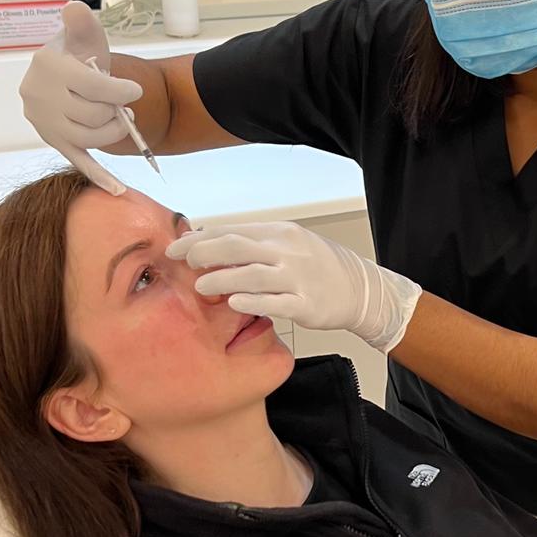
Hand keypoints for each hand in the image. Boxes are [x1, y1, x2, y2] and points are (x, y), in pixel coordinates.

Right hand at [19, 1, 142, 195]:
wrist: (67, 74)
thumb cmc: (81, 53)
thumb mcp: (83, 33)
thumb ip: (81, 21)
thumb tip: (75, 9)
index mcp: (48, 66)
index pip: (92, 86)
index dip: (120, 91)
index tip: (135, 91)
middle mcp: (38, 95)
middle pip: (91, 115)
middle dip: (115, 111)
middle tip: (124, 106)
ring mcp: (43, 122)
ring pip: (89, 138)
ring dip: (113, 132)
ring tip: (120, 119)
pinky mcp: (53, 141)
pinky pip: (77, 161)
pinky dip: (98, 176)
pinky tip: (118, 190)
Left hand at [167, 220, 421, 353]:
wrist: (360, 289)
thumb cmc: (319, 267)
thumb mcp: (289, 244)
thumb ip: (255, 244)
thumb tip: (210, 244)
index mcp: (280, 232)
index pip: (231, 231)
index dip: (199, 239)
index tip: (176, 248)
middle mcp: (287, 251)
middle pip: (236, 247)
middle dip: (203, 254)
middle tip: (182, 264)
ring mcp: (298, 278)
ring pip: (251, 275)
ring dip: (221, 279)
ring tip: (200, 286)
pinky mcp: (306, 305)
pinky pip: (274, 303)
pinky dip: (251, 301)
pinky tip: (234, 303)